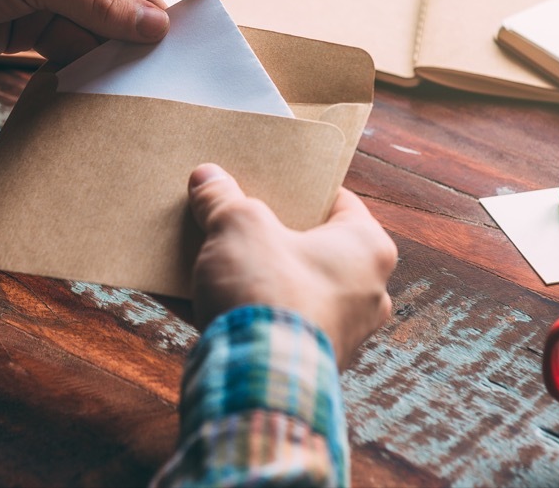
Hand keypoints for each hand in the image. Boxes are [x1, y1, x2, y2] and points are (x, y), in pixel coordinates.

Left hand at [0, 0, 229, 65]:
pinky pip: (72, 42)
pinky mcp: (26, 24)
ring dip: (119, 42)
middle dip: (146, 13)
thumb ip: (95, 1)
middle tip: (183, 47)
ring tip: (150, 71)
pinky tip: (109, 78)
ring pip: (98, 16)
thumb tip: (156, 26)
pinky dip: (89, 59)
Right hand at [187, 164, 397, 366]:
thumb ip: (222, 198)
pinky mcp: (308, 363)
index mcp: (368, 248)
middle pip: (311, 247)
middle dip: (270, 233)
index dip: (298, 188)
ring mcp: (340, 332)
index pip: (338, 201)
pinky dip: (240, 311)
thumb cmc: (268, 292)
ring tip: (207, 257)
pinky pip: (271, 324)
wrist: (258, 382)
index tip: (268, 181)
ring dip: (251, 274)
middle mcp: (366, 293)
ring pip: (290, 288)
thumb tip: (206, 177)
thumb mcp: (238, 225)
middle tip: (235, 217)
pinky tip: (190, 298)